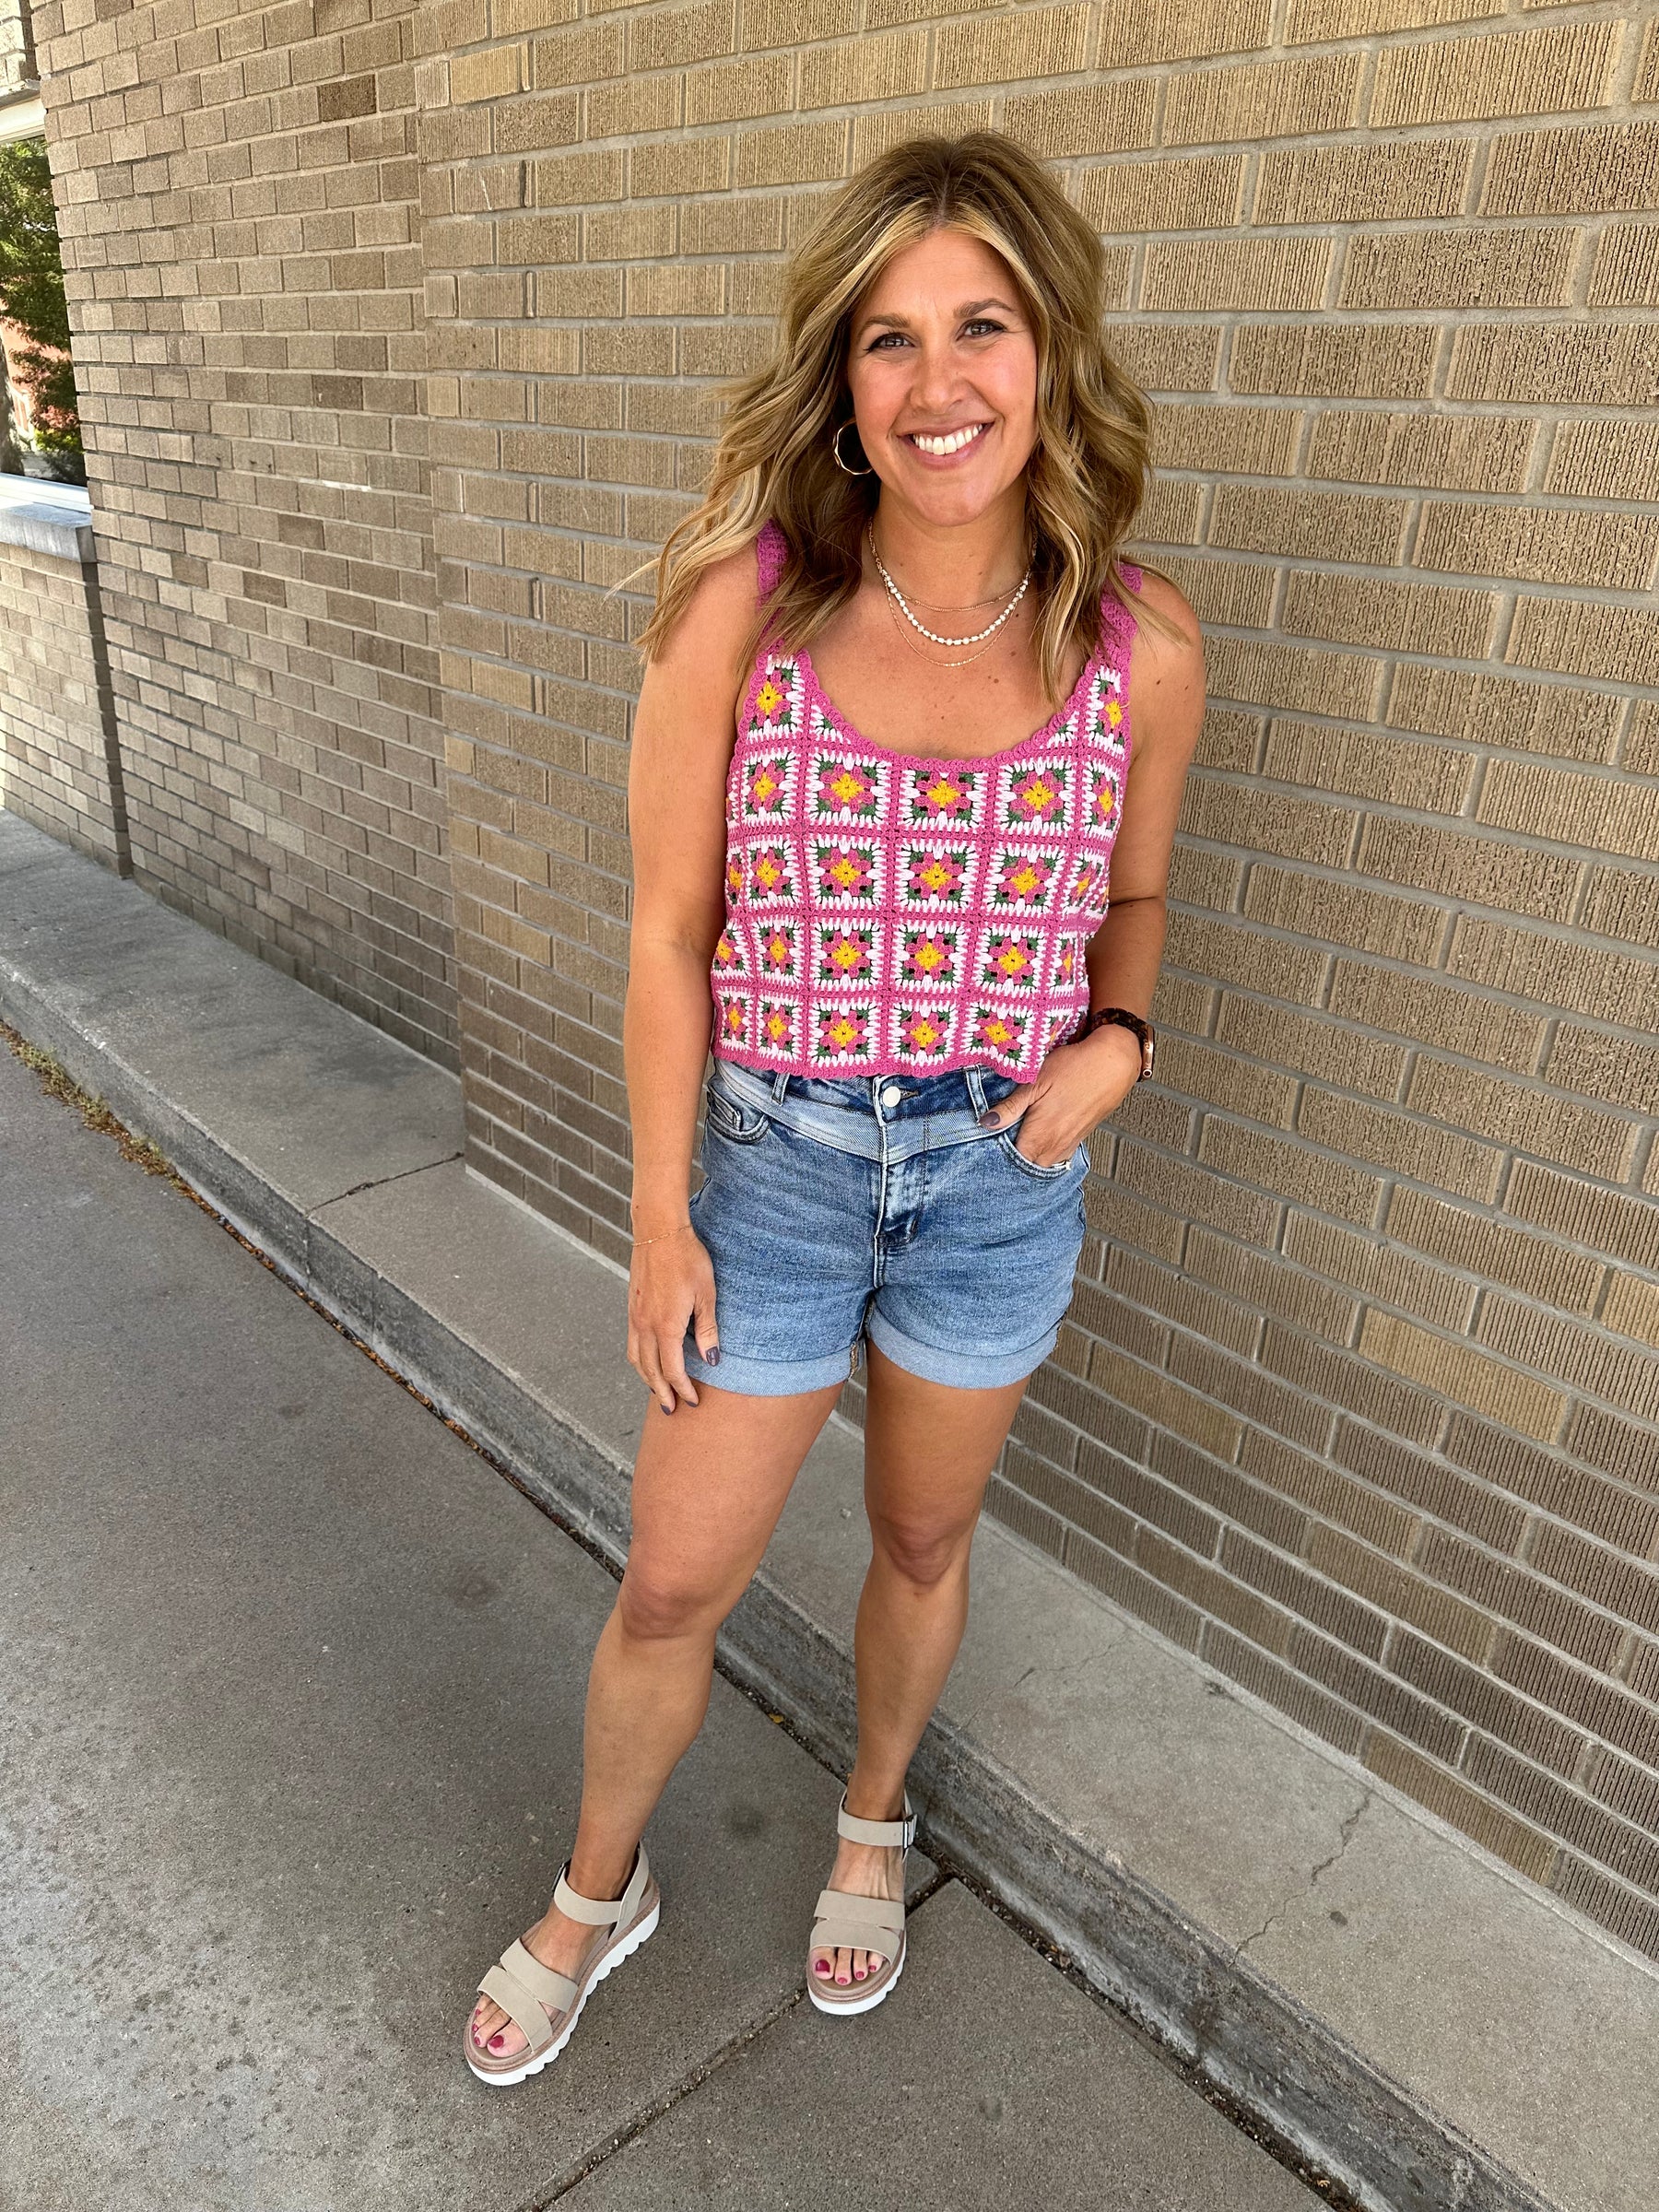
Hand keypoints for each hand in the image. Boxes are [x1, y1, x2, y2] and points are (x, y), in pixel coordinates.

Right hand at [627, 1221, 718, 1412]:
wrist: (659, 1231)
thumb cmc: (688, 1258)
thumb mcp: (707, 1294)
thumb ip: (708, 1329)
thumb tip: (712, 1359)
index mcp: (665, 1326)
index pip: (673, 1369)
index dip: (683, 1389)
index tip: (692, 1402)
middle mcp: (645, 1325)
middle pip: (650, 1371)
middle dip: (662, 1393)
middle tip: (672, 1410)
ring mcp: (635, 1316)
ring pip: (636, 1359)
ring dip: (647, 1379)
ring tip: (658, 1392)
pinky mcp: (632, 1307)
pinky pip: (632, 1343)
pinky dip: (639, 1360)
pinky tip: (648, 1361)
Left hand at [979, 1026, 1142, 1167]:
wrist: (1112, 1065)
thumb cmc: (1073, 1068)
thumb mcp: (1035, 1082)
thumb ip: (1011, 1107)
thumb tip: (986, 1123)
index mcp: (1040, 1135)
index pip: (1012, 1161)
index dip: (998, 1156)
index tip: (987, 1145)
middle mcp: (1055, 1146)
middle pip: (1027, 1165)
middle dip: (1013, 1159)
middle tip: (1000, 1142)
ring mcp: (1069, 1144)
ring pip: (1043, 1163)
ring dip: (1030, 1156)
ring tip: (1018, 1140)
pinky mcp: (1079, 1138)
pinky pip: (1058, 1156)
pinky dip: (1046, 1153)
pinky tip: (1040, 1139)